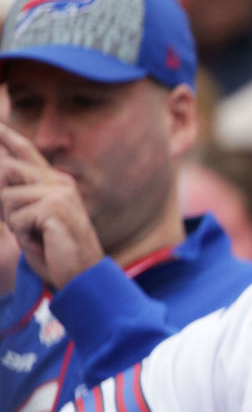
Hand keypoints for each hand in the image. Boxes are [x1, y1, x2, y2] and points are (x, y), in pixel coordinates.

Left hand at [0, 121, 102, 288]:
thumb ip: (17, 197)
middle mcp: (60, 182)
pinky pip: (16, 218)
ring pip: (6, 197)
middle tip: (23, 224)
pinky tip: (42, 244)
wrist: (83, 276)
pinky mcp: (56, 209)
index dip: (6, 135)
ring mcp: (60, 194)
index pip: (26, 151)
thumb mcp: (31, 220)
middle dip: (3, 200)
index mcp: (57, 182)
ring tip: (35, 237)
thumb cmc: (55, 252)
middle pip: (6, 169)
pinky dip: (22, 236)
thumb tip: (0, 172)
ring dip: (13, 222)